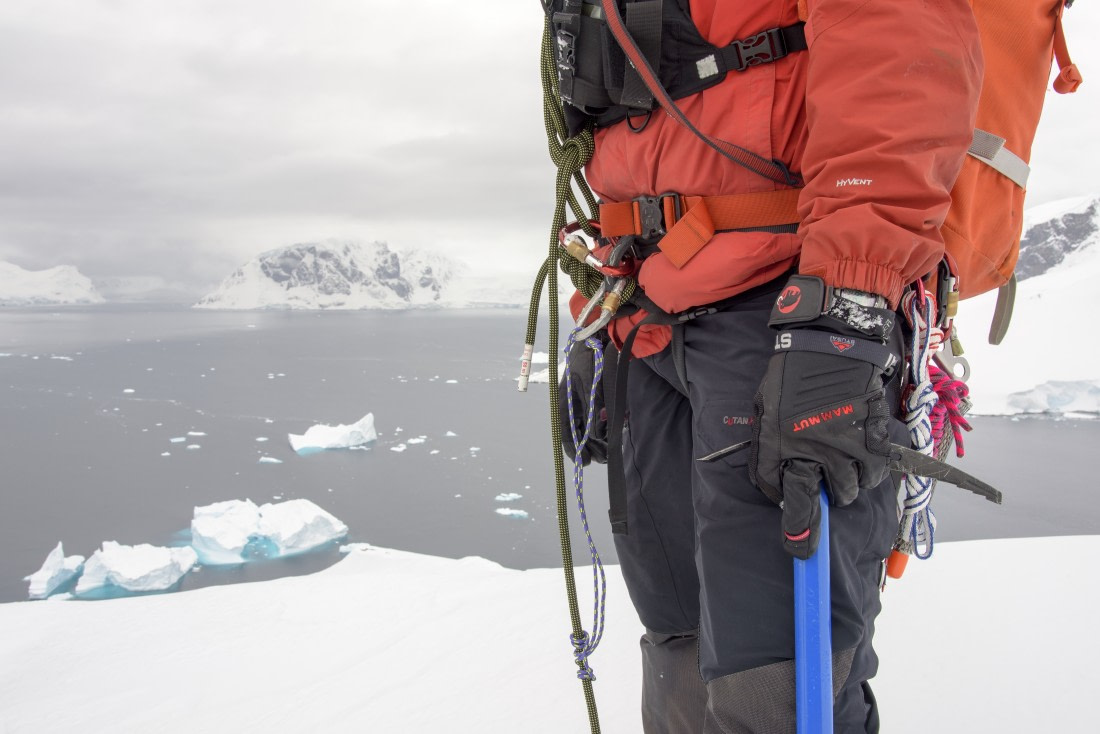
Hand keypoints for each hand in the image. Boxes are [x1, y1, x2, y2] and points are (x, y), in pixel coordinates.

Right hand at [558, 332, 609, 465]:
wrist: (595, 338)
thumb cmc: (589, 359)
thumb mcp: (591, 383)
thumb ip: (594, 407)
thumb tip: (596, 433)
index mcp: (565, 403)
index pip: (565, 433)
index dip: (574, 450)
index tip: (585, 462)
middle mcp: (572, 405)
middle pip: (578, 434)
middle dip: (590, 448)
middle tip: (604, 459)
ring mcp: (583, 402)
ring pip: (588, 428)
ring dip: (598, 440)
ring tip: (609, 450)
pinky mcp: (594, 398)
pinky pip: (597, 418)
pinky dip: (605, 427)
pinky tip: (613, 433)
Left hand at [749, 328, 895, 558]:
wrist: (828, 344)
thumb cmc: (790, 376)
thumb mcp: (765, 411)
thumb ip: (769, 450)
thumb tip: (780, 485)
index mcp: (781, 444)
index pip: (787, 497)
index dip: (795, 525)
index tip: (798, 547)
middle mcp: (814, 450)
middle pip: (827, 499)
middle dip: (825, 500)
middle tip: (823, 485)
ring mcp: (847, 444)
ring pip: (853, 488)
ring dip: (847, 484)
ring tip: (841, 465)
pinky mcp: (873, 437)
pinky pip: (875, 471)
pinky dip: (869, 470)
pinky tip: (860, 454)